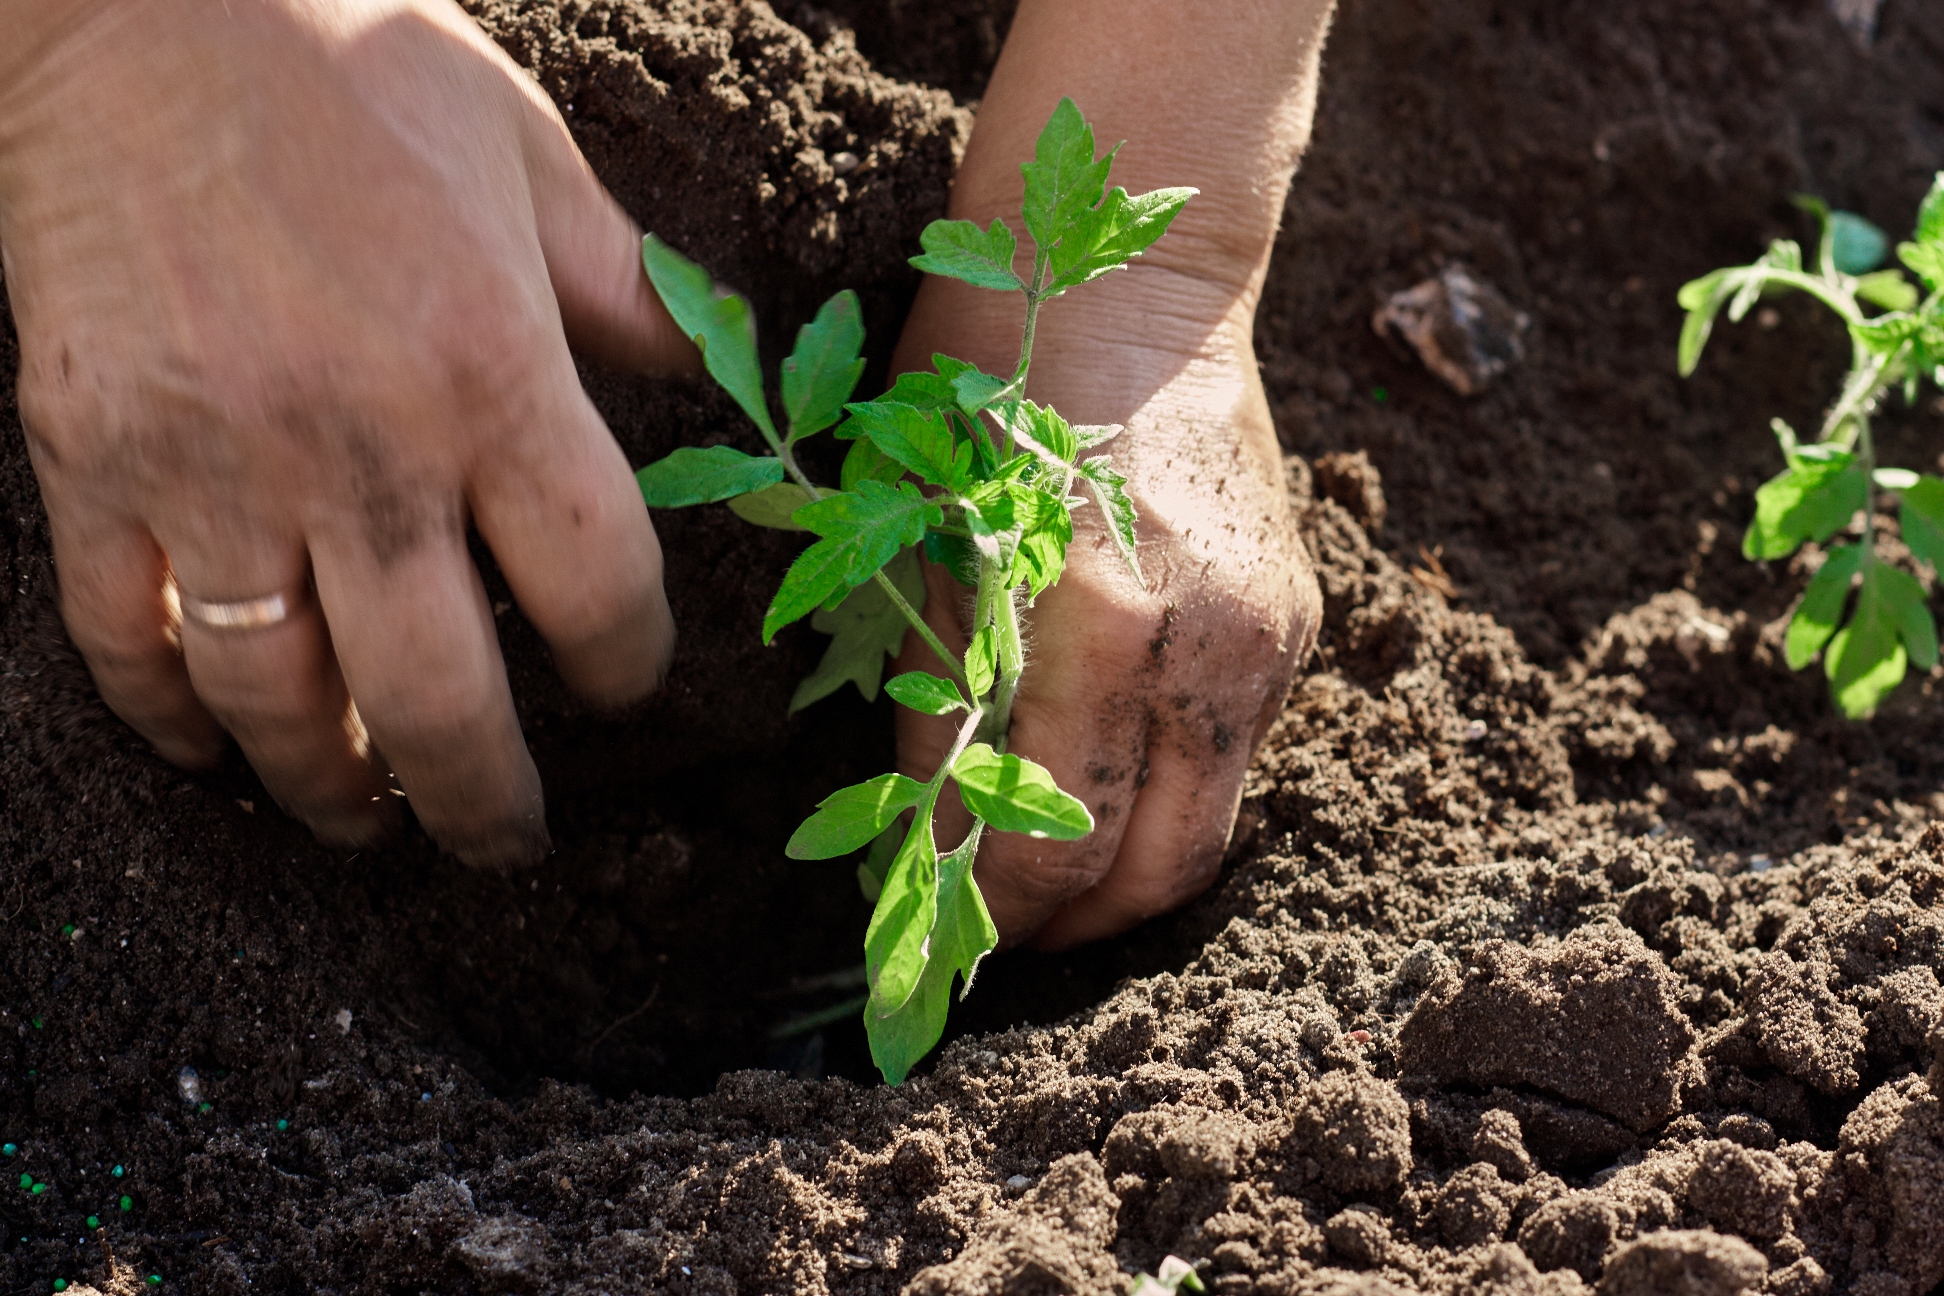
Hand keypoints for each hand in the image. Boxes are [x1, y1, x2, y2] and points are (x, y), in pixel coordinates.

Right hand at [0, 0, 690, 865]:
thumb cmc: (357, 63)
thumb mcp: (534, 162)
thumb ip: (626, 295)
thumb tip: (714, 377)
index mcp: (494, 374)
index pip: (596, 588)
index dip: (626, 666)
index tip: (622, 686)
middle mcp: (362, 446)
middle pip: (443, 696)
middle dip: (485, 800)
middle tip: (505, 844)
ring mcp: (212, 465)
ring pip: (281, 699)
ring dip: (333, 789)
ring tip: (371, 823)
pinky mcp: (88, 460)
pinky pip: (125, 638)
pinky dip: (169, 717)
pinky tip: (214, 748)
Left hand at [886, 0, 1331, 947]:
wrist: (1131, 277)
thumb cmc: (989, 386)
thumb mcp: (924, 541)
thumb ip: (938, 701)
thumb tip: (927, 838)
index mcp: (1088, 623)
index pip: (1040, 835)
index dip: (983, 909)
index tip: (936, 939)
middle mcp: (1199, 649)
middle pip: (1149, 874)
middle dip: (1066, 928)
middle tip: (999, 934)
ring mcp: (1264, 639)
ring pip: (1208, 831)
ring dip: (1126, 878)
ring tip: (1052, 875)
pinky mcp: (1296, 621)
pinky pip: (1238, 758)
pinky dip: (1171, 795)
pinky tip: (1112, 775)